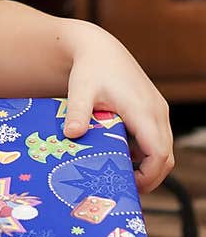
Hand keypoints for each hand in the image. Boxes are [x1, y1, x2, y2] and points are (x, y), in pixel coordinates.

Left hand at [62, 28, 173, 193]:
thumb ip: (77, 112)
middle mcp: (156, 111)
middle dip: (149, 177)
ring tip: (120, 173)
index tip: (128, 186)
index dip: (148, 176)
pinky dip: (147, 152)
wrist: (99, 48)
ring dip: (148, 165)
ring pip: (164, 148)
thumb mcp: (80, 90)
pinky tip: (122, 153)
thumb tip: (71, 134)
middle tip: (123, 188)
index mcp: (142, 110)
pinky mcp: (154, 109)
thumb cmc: (90, 68)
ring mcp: (158, 110)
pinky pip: (158, 138)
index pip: (159, 154)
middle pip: (166, 156)